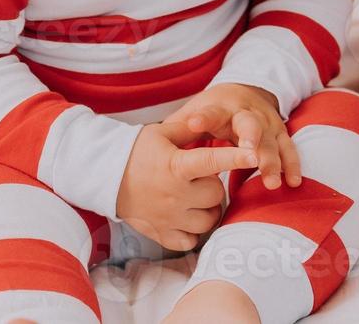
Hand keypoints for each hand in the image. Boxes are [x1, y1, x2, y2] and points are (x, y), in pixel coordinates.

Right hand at [115, 121, 257, 251]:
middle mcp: (175, 194)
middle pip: (216, 194)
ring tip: (199, 197)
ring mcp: (169, 217)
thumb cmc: (136, 151)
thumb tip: (216, 117)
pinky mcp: (162, 234)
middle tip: (202, 178)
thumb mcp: (162, 133)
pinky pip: (191, 240)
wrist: (104, 178)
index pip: (212, 161)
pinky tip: (188, 216)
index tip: (254, 155)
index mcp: (176, 166)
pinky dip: (194, 231)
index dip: (235, 157)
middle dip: (214, 185)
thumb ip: (191, 127)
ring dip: (209, 209)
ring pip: (209, 220)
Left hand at [162, 83, 300, 190]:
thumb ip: (180, 127)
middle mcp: (247, 112)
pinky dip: (292, 165)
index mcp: (222, 106)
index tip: (194, 124)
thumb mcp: (196, 112)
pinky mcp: (280, 133)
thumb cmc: (214, 110)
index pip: (211, 111)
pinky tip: (293, 182)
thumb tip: (154, 144)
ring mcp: (267, 122)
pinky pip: (289, 149)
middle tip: (249, 155)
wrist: (247, 91)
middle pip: (250, 124)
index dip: (204, 117)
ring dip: (272, 160)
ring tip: (270, 181)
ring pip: (272, 141)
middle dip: (251, 139)